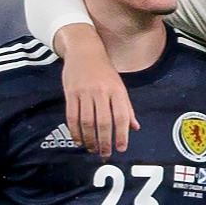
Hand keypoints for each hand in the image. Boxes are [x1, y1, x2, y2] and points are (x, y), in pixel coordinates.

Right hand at [57, 24, 139, 156]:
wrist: (85, 50)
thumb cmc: (105, 72)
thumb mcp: (120, 87)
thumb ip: (127, 108)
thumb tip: (135, 128)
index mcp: (117, 91)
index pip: (121, 116)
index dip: (122, 134)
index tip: (121, 149)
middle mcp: (102, 92)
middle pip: (103, 122)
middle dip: (105, 142)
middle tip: (105, 154)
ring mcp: (85, 92)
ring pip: (87, 122)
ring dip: (89, 139)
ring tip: (92, 149)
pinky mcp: (70, 93)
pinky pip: (72, 116)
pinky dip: (75, 131)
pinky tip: (78, 140)